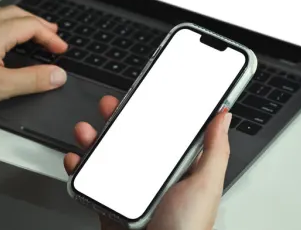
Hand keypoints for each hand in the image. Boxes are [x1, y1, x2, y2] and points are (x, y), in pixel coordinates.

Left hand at [0, 1, 68, 113]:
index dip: (50, 37)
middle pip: (15, 13)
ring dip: (10, 15)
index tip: (60, 49)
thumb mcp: (0, 87)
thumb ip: (32, 80)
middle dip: (35, 23)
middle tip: (49, 34)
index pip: (32, 26)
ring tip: (18, 24)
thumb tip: (57, 75)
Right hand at [64, 96, 232, 229]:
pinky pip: (88, 183)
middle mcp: (151, 179)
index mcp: (177, 171)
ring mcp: (127, 192)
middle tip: (110, 106)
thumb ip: (215, 150)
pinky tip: (77, 159)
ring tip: (87, 131)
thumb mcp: (206, 186)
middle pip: (130, 140)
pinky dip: (78, 168)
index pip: (164, 134)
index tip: (143, 94)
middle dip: (117, 120)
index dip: (152, 112)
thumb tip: (223, 116)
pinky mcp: (106, 205)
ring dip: (92, 139)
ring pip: (105, 157)